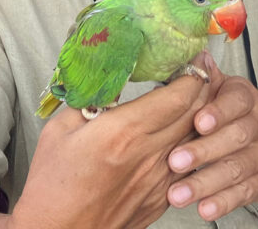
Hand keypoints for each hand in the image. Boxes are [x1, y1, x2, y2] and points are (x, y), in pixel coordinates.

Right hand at [8, 64, 216, 228]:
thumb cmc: (53, 184)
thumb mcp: (61, 129)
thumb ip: (91, 100)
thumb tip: (109, 78)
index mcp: (125, 132)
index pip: (179, 96)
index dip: (193, 73)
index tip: (193, 58)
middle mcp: (149, 155)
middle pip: (196, 115)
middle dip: (204, 88)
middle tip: (202, 69)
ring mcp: (159, 180)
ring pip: (197, 140)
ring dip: (201, 116)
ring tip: (196, 97)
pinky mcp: (160, 199)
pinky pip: (186, 165)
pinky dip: (191, 144)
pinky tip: (180, 133)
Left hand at [165, 58, 257, 221]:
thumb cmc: (235, 113)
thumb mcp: (222, 91)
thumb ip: (205, 79)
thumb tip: (196, 57)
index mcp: (246, 98)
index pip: (236, 101)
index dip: (218, 112)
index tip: (198, 122)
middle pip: (235, 138)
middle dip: (204, 151)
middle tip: (174, 161)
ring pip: (236, 169)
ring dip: (205, 183)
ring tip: (178, 194)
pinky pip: (243, 193)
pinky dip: (223, 202)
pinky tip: (204, 209)